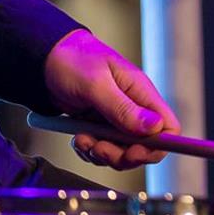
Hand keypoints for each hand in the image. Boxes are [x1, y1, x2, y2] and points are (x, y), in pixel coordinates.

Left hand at [42, 29, 180, 169]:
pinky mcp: (99, 126)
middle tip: (100, 148)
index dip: (158, 146)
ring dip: (102, 153)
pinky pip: (102, 149)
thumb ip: (123, 108)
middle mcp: (133, 108)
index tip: (134, 152)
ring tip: (83, 140)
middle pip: (145, 147)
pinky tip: (77, 138)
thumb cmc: (72, 60)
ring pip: (122, 152)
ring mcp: (115, 119)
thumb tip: (155, 128)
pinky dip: (89, 150)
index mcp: (140, 92)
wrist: (45, 59)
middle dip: (123, 155)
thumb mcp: (96, 84)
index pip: (168, 126)